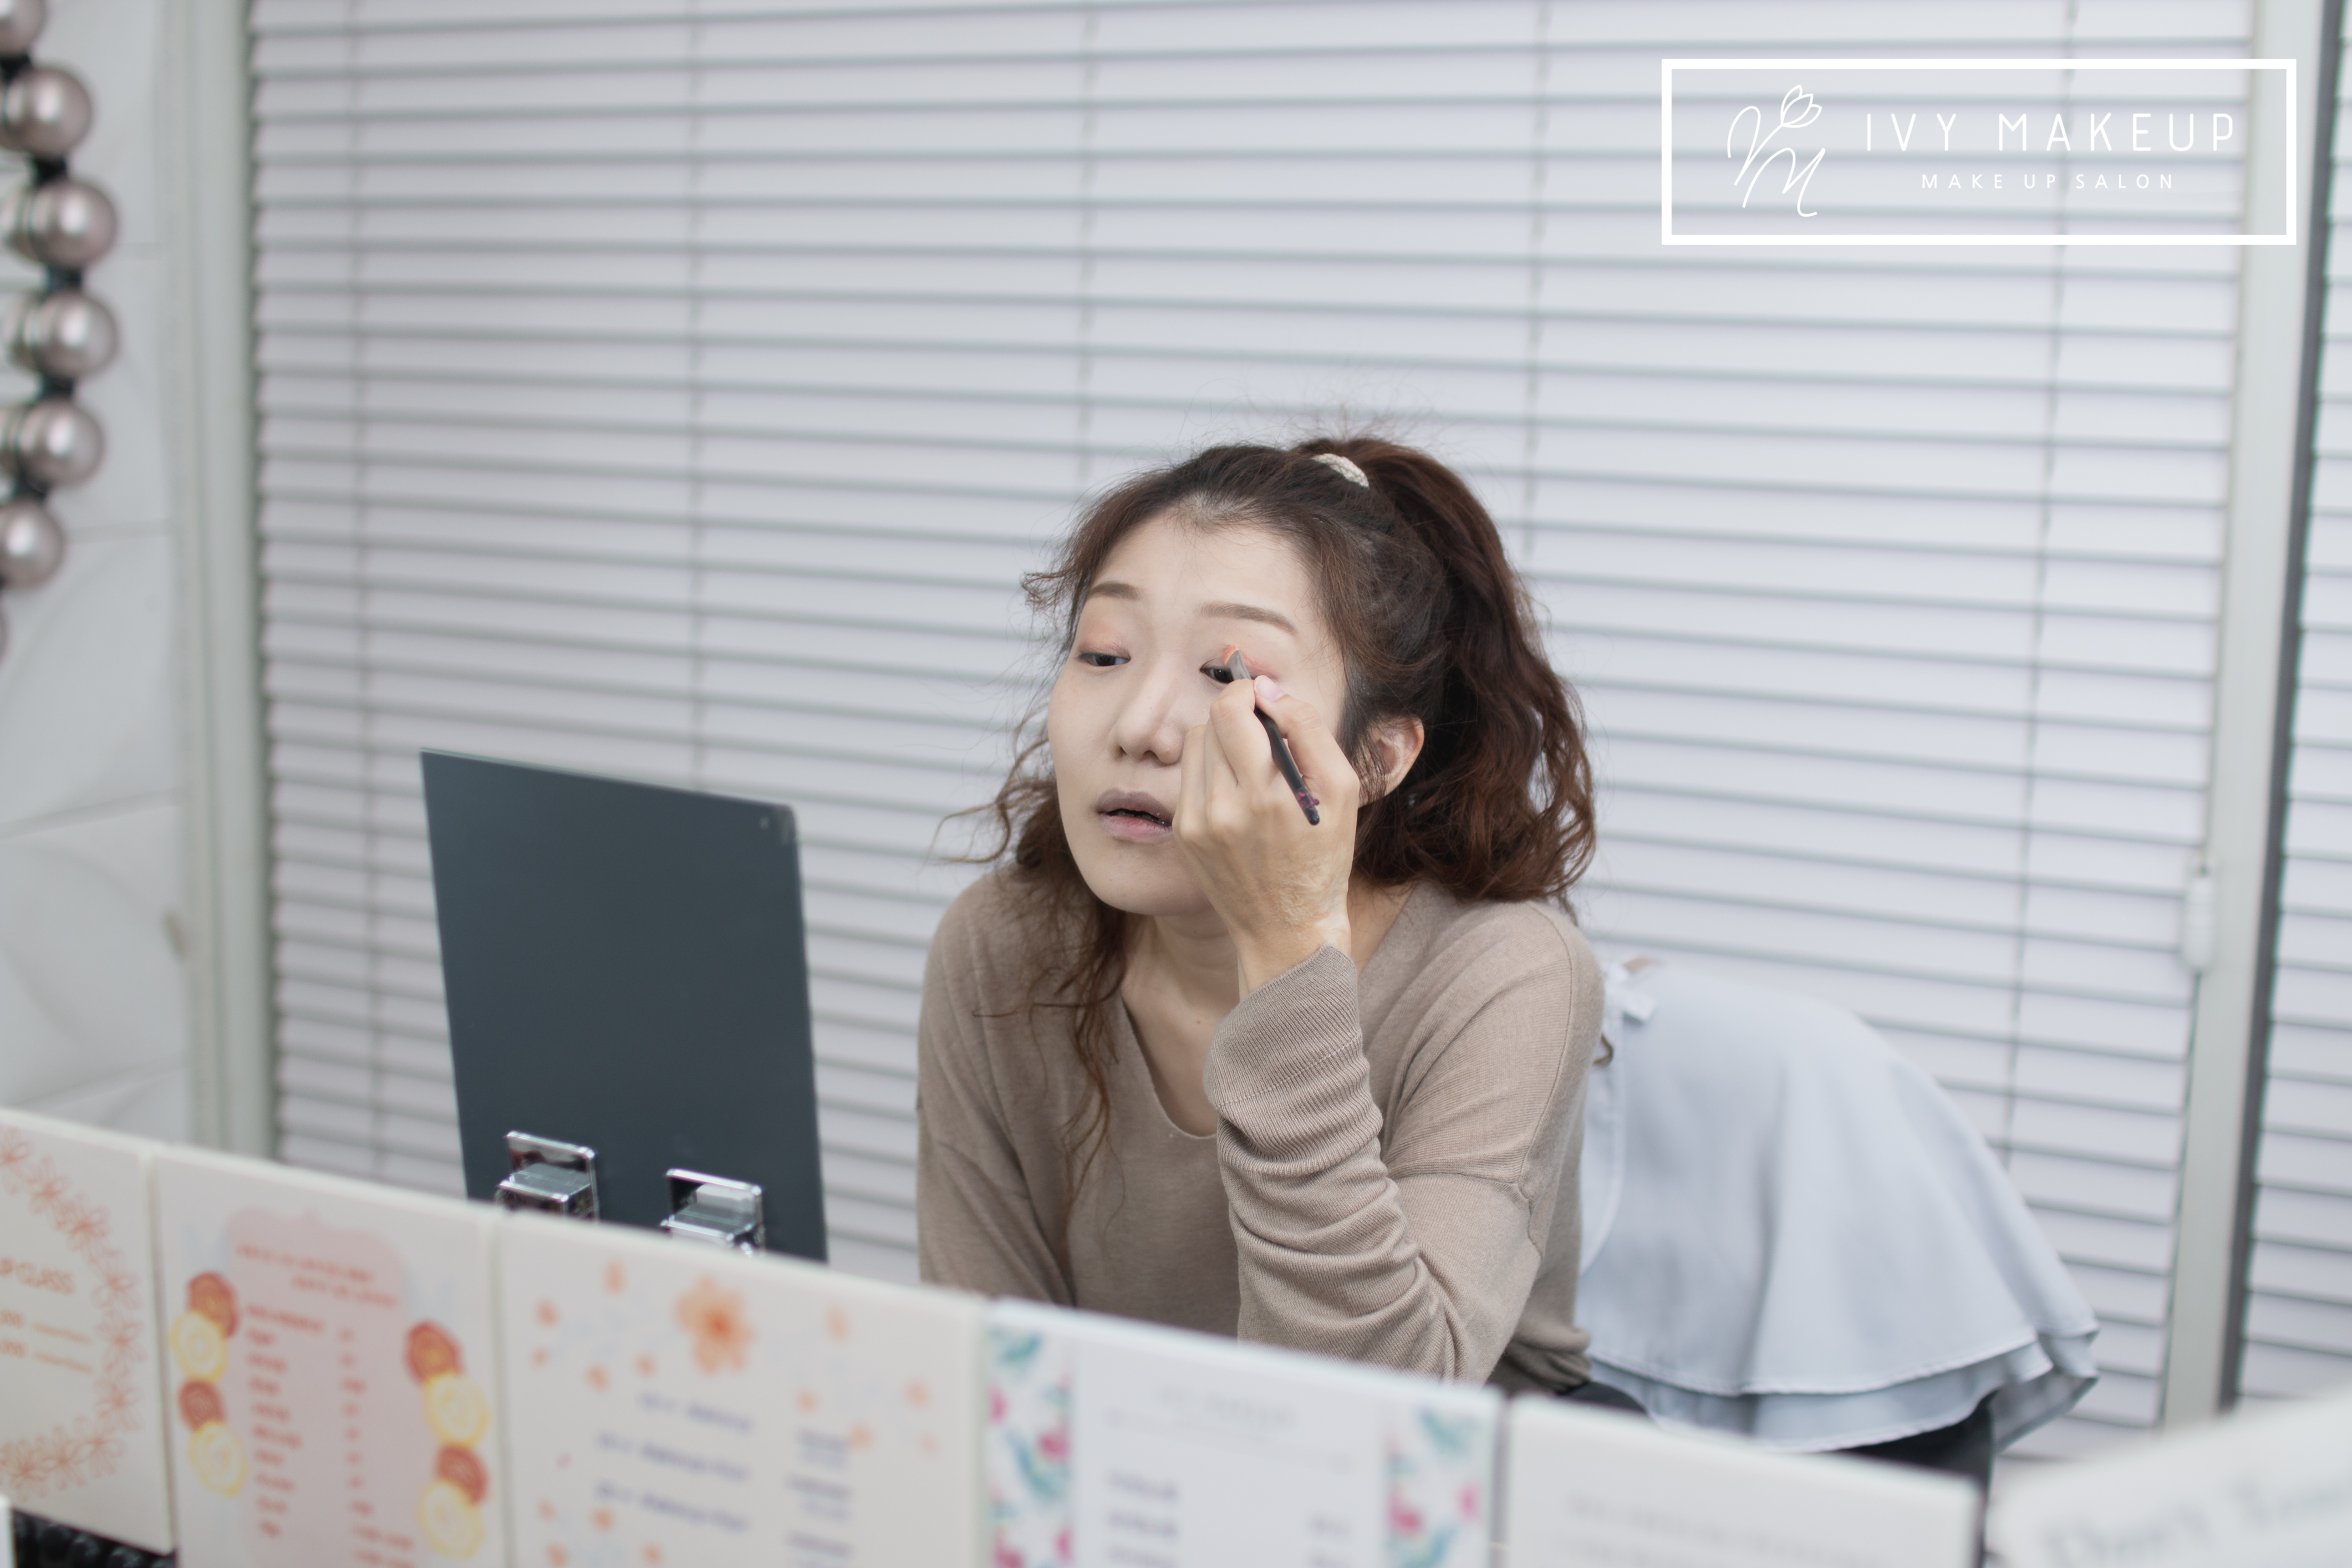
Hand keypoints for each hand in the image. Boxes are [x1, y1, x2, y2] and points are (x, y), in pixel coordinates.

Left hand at [1175, 674, 1359, 992]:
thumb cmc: (1323, 857)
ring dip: (1223, 740)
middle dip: (1237, 713)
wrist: (1288, 930)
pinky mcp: (1185, 833)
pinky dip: (1212, 772)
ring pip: (1197, 744)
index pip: (1233, 710)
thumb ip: (1308, 730)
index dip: (1248, 693)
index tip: (1265, 699)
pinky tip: (1238, 794)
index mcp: (1267, 796)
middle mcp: (1224, 809)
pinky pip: (1190, 776)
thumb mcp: (1341, 791)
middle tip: (1263, 729)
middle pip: (1212, 721)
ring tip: (1252, 766)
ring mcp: (1198, 823)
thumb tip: (1268, 690)